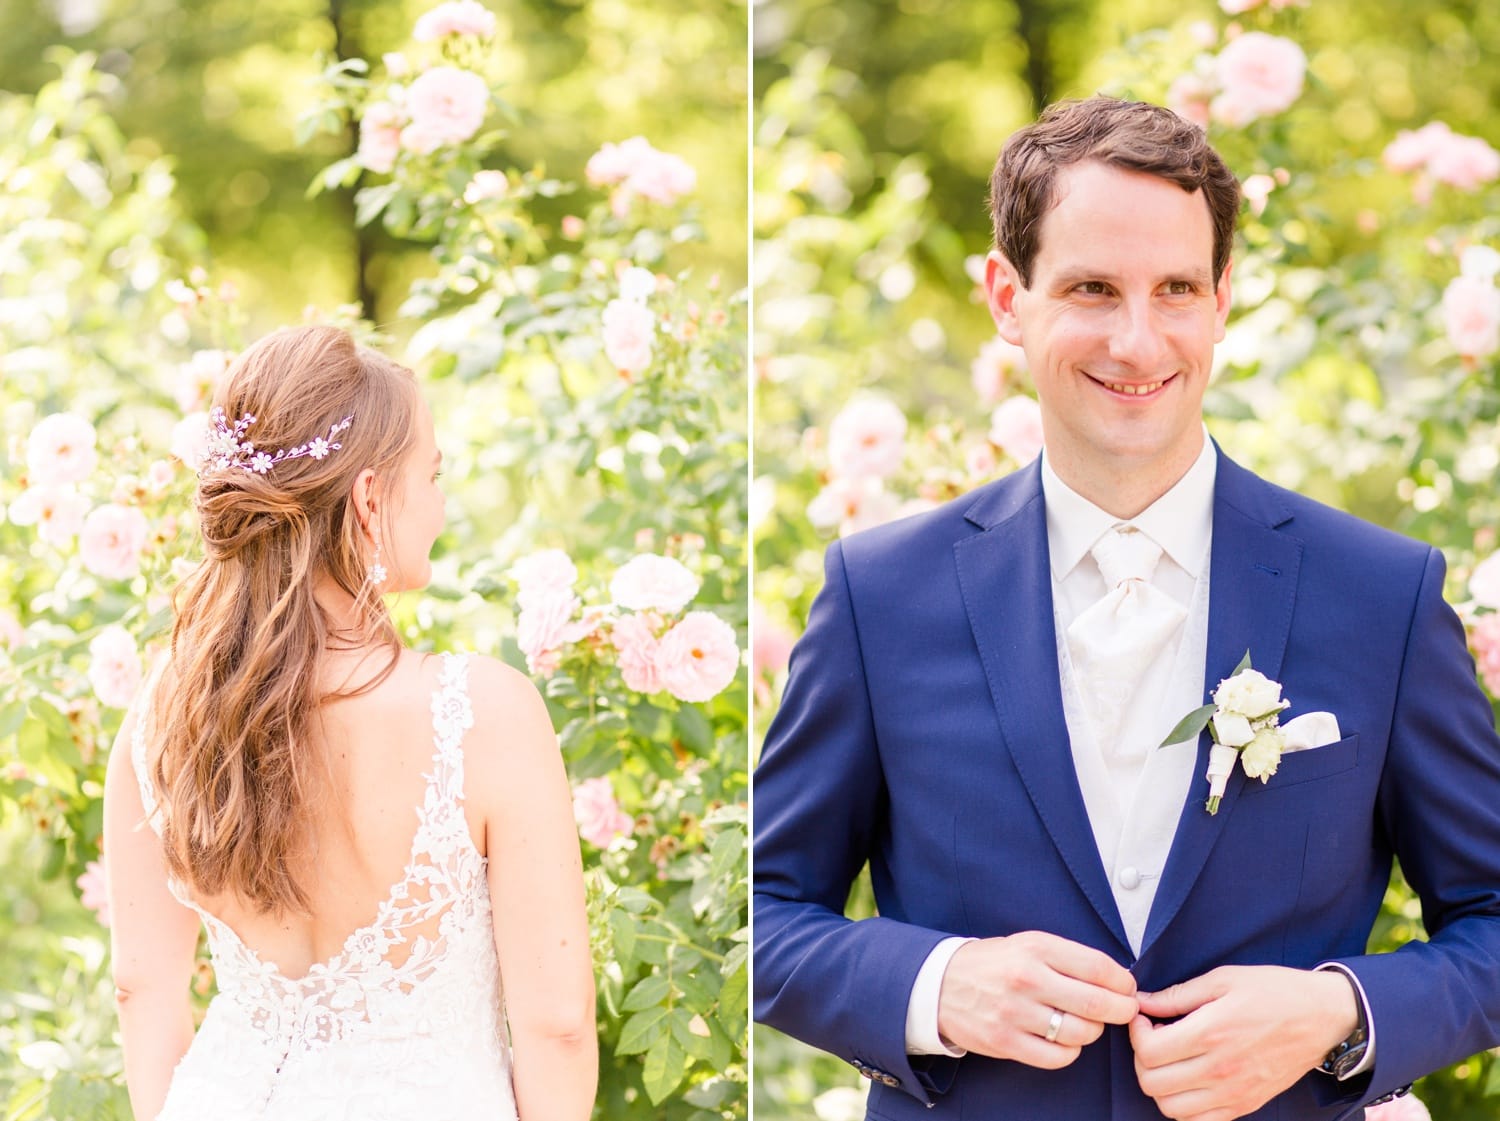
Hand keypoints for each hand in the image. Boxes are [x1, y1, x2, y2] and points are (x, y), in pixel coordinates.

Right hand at [935, 931, 1137, 1067]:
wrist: (940, 983)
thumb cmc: (994, 963)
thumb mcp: (1028, 944)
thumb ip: (1068, 957)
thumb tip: (1117, 980)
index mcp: (1035, 947)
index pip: (1098, 967)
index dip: (1123, 982)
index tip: (1128, 988)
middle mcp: (1026, 978)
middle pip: (1097, 1003)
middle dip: (1122, 1010)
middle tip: (1125, 1011)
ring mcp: (1015, 1012)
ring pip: (1081, 1032)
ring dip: (1093, 1031)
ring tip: (1086, 1023)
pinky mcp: (1005, 1041)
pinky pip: (1058, 1057)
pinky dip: (1070, 1051)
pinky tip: (1064, 1040)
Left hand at [1130, 966, 1358, 1120]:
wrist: (1322, 1017)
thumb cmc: (1274, 991)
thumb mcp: (1223, 979)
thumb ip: (1178, 995)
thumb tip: (1143, 1001)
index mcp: (1211, 1033)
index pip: (1148, 1052)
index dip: (1135, 1033)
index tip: (1144, 1017)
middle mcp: (1220, 1070)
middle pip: (1152, 1083)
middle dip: (1141, 1058)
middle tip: (1154, 1037)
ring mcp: (1234, 1093)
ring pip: (1170, 1108)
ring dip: (1159, 1084)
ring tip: (1170, 1059)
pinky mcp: (1246, 1105)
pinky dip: (1183, 1106)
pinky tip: (1188, 1080)